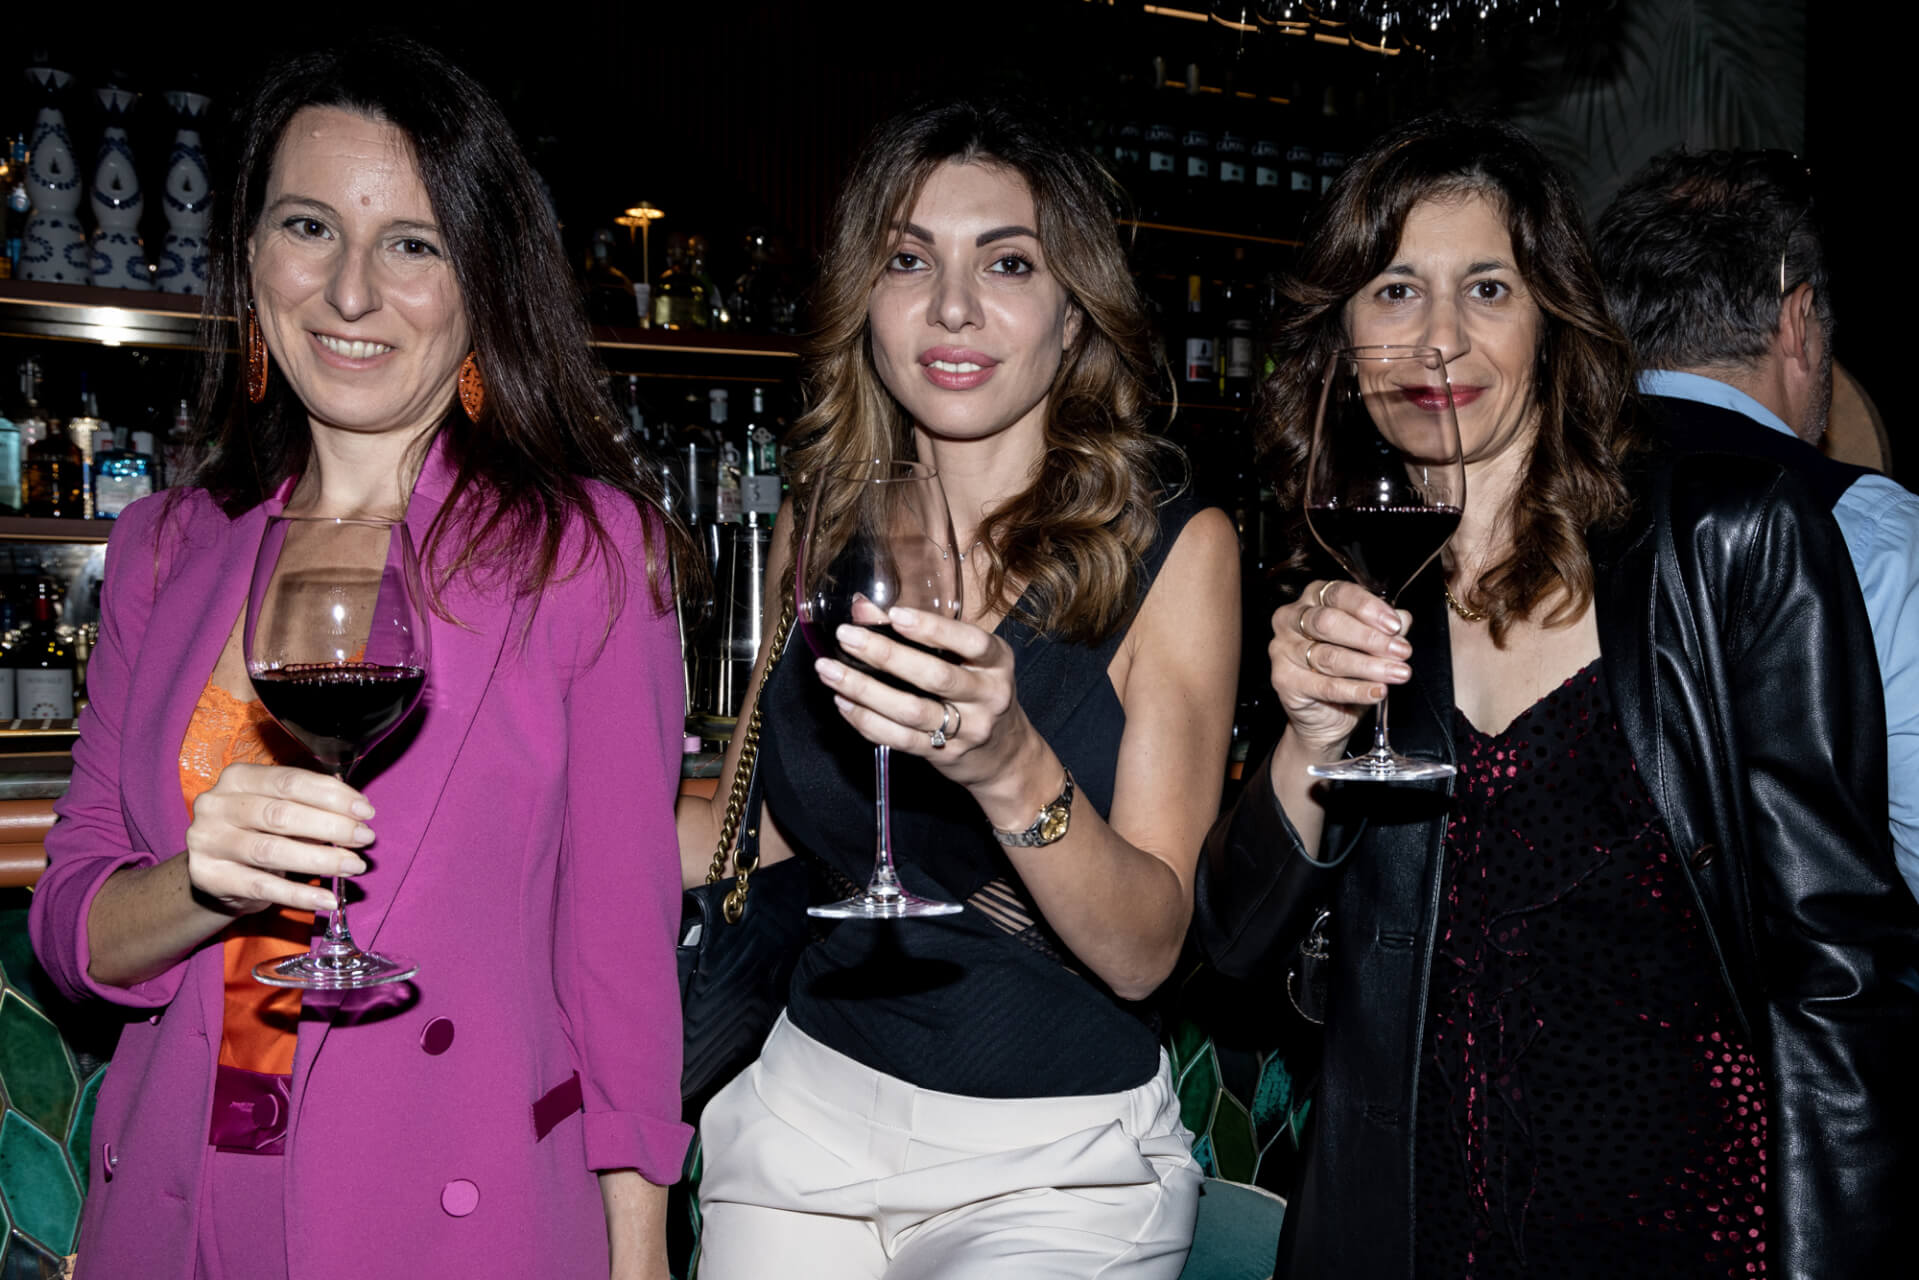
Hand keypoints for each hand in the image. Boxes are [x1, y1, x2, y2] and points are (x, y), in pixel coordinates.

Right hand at [183, 763, 374, 915]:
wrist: (214, 871)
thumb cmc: (257, 833)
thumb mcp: (278, 811)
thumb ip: (312, 807)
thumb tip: (358, 814)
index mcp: (238, 778)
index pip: (290, 781)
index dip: (332, 796)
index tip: (366, 811)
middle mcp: (217, 805)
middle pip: (281, 814)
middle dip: (331, 826)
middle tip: (365, 838)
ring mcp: (208, 841)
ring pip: (272, 851)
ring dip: (321, 860)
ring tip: (355, 866)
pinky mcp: (209, 877)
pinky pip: (262, 887)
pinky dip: (300, 895)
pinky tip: (328, 899)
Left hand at [814, 605, 1041, 806]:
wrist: (1004, 754)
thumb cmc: (978, 692)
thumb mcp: (965, 657)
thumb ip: (920, 631)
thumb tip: (863, 607)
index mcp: (996, 662)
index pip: (969, 641)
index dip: (932, 628)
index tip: (894, 615)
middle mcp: (988, 695)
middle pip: (935, 677)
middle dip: (886, 655)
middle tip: (847, 636)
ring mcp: (967, 729)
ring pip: (911, 711)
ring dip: (864, 690)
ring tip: (829, 671)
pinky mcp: (944, 755)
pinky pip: (899, 738)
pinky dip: (866, 720)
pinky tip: (843, 701)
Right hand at [1272, 580, 1413, 758]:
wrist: (1326, 715)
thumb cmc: (1346, 670)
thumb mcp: (1370, 644)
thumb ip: (1383, 628)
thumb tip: (1403, 619)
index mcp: (1312, 598)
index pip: (1339, 594)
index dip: (1368, 608)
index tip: (1395, 625)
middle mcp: (1291, 619)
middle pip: (1328, 622)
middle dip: (1370, 638)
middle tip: (1401, 651)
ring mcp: (1283, 649)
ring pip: (1329, 656)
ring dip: (1369, 666)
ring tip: (1398, 673)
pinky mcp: (1284, 680)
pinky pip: (1325, 686)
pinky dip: (1356, 690)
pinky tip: (1378, 691)